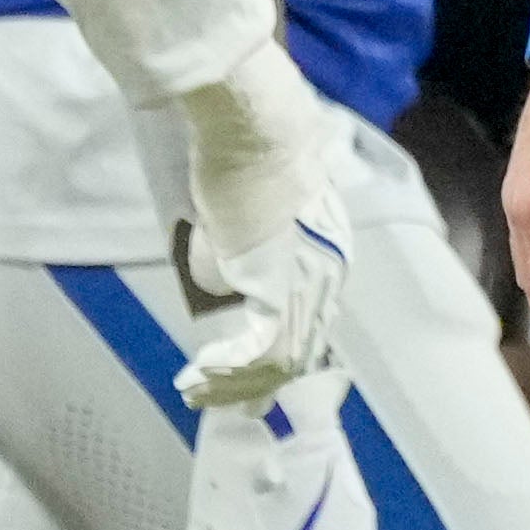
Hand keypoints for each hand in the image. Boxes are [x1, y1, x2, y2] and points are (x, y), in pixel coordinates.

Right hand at [170, 40, 350, 410]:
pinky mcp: (276, 287)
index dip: (283, 349)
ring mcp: (306, 282)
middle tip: (225, 399)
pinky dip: (227, 370)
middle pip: (301, 344)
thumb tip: (228, 273)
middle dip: (260, 380)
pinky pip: (258, 349)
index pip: (312, 316)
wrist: (254, 130)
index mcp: (329, 252)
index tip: (256, 371)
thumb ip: (250, 243)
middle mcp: (327, 272)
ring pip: (280, 355)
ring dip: (237, 382)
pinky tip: (199, 378)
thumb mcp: (253, 206)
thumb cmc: (250, 153)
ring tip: (203, 394)